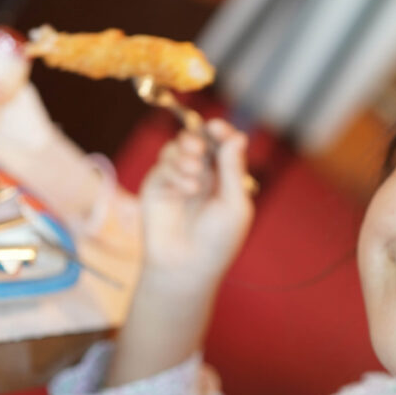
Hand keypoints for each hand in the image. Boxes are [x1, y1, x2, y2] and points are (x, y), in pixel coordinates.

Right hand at [139, 119, 253, 284]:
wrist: (185, 267)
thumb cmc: (217, 241)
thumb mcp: (234, 204)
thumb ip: (233, 169)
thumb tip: (238, 136)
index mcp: (225, 176)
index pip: (222, 143)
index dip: (220, 131)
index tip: (217, 128)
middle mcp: (202, 174)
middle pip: (198, 139)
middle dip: (198, 138)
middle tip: (199, 148)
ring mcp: (177, 178)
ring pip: (178, 147)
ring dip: (186, 154)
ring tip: (194, 176)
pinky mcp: (157, 185)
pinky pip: (163, 164)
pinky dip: (175, 171)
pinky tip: (186, 189)